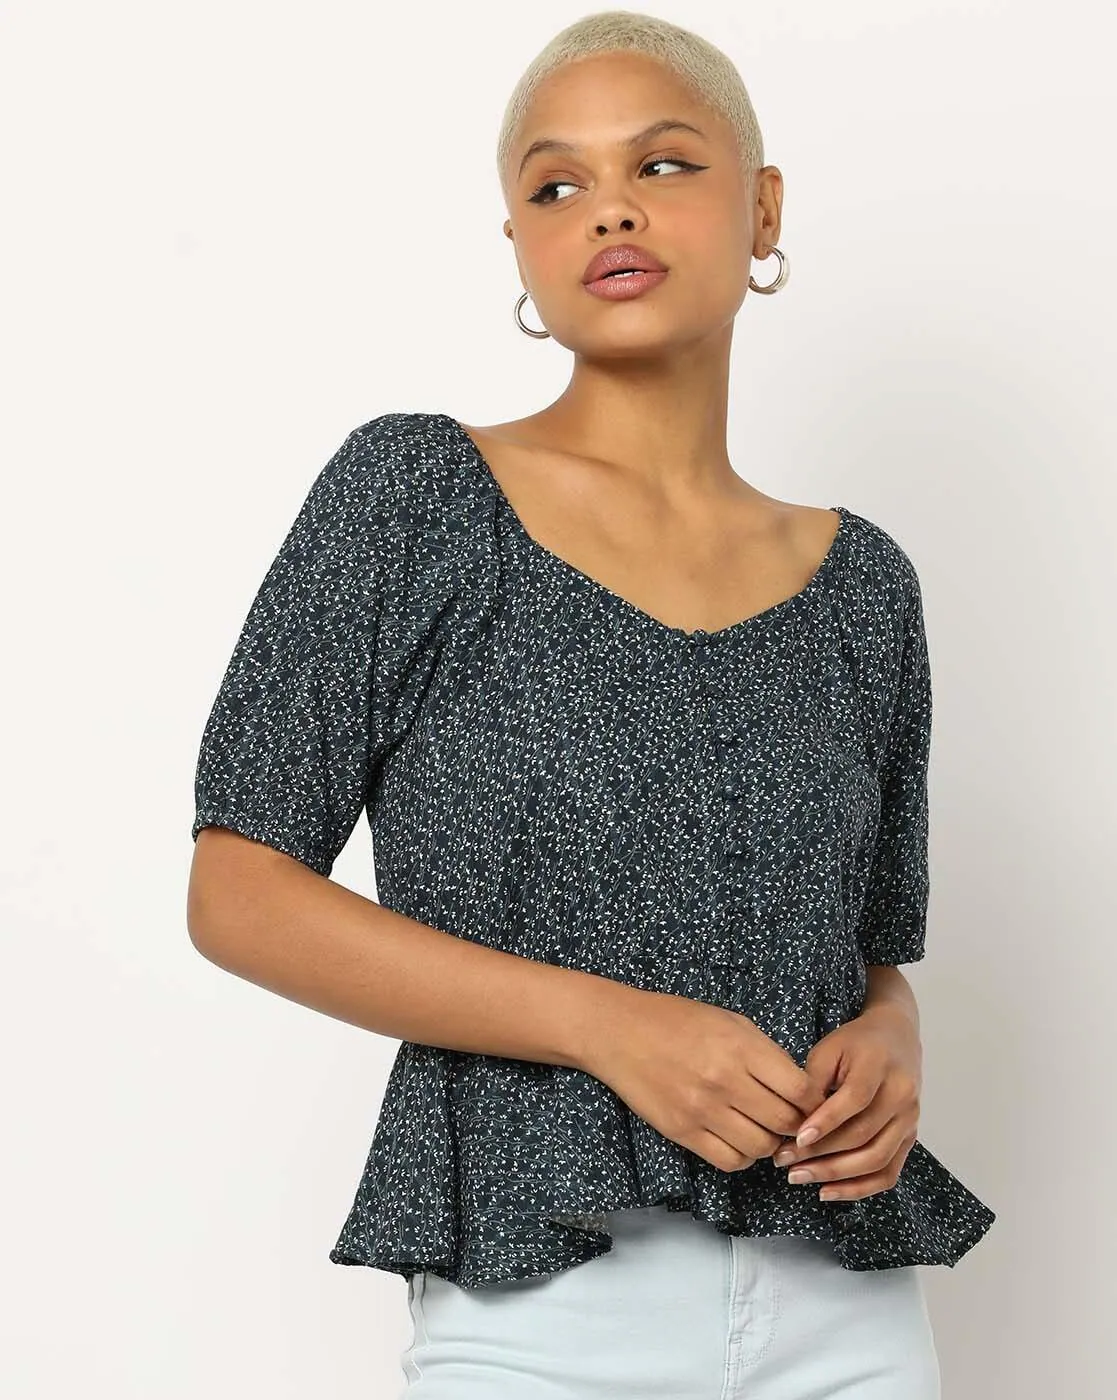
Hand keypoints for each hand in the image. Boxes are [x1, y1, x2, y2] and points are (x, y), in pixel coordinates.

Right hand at [583, 986, 829, 1172]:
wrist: (619, 1032)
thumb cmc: (677, 1020)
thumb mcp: (730, 1021)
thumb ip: (766, 1054)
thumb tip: (800, 1088)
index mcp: (741, 1047)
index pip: (801, 1091)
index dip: (814, 1101)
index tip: (810, 1102)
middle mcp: (724, 1081)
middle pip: (785, 1123)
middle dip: (796, 1125)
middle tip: (790, 1119)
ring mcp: (702, 1110)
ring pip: (761, 1148)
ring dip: (770, 1143)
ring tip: (762, 1128)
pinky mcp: (682, 1132)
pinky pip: (730, 1161)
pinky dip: (743, 1156)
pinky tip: (739, 1139)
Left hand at [770, 1004, 922, 1201]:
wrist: (896, 1038)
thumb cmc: (855, 1043)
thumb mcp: (829, 1048)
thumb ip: (813, 1081)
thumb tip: (794, 1122)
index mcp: (879, 1066)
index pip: (854, 1100)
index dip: (825, 1122)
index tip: (796, 1138)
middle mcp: (901, 1095)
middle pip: (863, 1135)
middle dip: (821, 1154)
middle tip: (785, 1162)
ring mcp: (909, 1120)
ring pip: (876, 1159)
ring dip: (835, 1175)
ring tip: (799, 1177)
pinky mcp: (910, 1138)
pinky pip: (888, 1173)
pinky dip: (859, 1188)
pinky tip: (828, 1191)